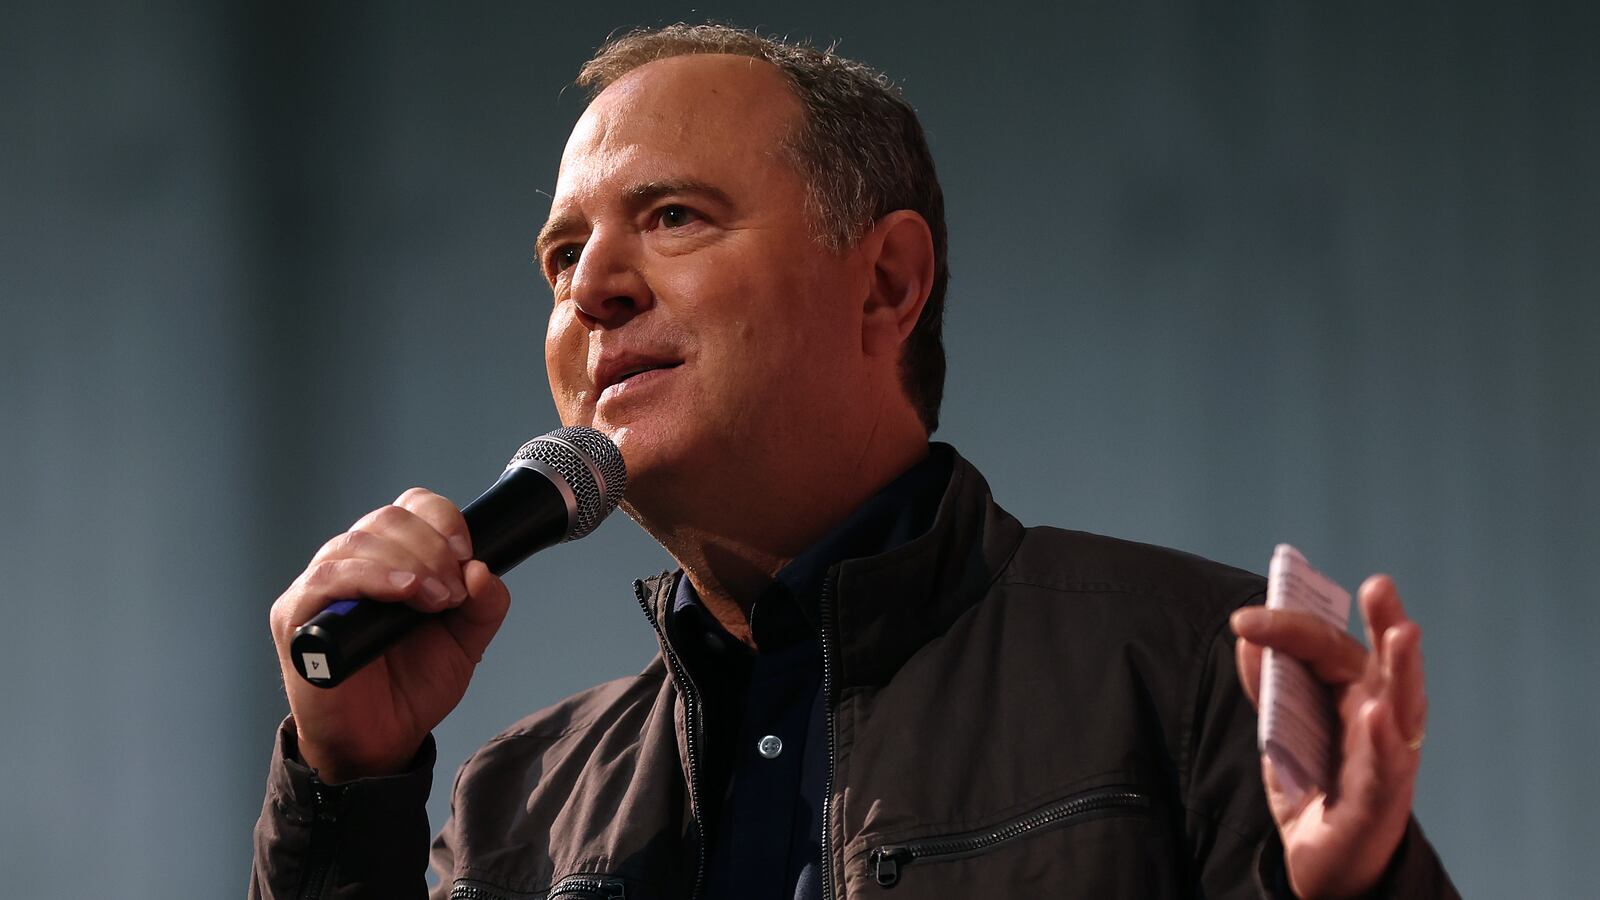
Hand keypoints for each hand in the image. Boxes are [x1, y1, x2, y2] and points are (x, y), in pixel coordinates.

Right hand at [268, 488, 510, 783]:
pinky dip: (372, 578)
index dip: (441, 520)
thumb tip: (482, 570)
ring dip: (407, 563)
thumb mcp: (465, 643)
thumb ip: (483, 605)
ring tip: (435, 599)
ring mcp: (319, 588)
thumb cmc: (411, 688)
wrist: (380, 741)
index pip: (410, 508)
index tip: (466, 553)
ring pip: (357, 543)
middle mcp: (351, 564)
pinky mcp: (295, 616)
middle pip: (386, 519)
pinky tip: (403, 593)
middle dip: (431, 548)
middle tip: (452, 591)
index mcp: (390, 559)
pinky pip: (328, 578)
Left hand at [1230, 575, 1426, 898]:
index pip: (1328, 648)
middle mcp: (1382, 720)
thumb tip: (1246, 634)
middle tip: (1380, 585)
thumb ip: (1268, 685)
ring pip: (1401, 709)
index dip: (1289, 627)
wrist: (1323, 863)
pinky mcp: (1378, 802)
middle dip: (1385, 622)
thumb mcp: (1281, 731)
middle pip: (1384, 665)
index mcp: (1356, 695)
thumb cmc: (1313, 785)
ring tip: (1402, 632)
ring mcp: (1386, 760)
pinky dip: (1382, 742)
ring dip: (1402, 669)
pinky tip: (1378, 715)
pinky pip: (1383, 770)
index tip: (1242, 618)